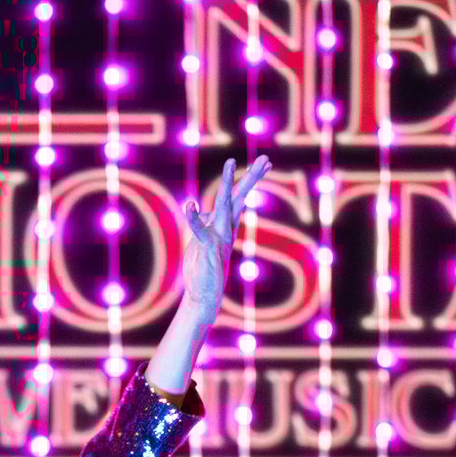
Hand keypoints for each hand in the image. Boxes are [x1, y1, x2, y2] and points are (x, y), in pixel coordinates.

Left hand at [180, 155, 271, 315]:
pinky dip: (194, 218)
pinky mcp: (207, 248)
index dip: (250, 179)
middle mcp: (226, 229)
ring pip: (224, 205)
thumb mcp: (203, 239)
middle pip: (239, 197)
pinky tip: (190, 205)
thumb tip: (201, 208)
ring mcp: (218, 237)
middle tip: (265, 158)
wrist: (204, 298)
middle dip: (251, 177)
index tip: (265, 162)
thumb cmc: (203, 269)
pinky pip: (200, 230)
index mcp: (226, 226)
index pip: (238, 198)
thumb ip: (204, 223)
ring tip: (230, 162)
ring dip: (226, 183)